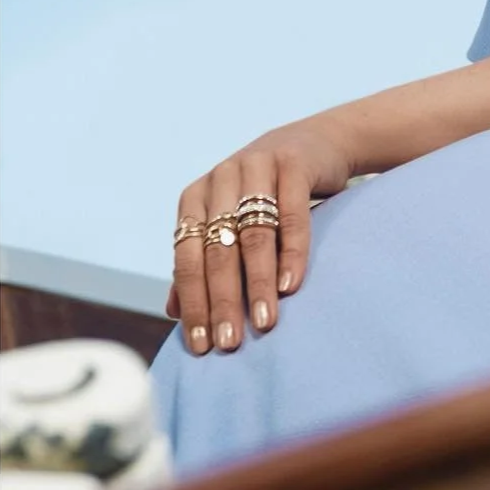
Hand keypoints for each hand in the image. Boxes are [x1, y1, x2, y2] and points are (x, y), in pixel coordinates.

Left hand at [165, 111, 353, 354]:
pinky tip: (290, 285)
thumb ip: (203, 260)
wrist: (316, 144)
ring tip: (264, 322)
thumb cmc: (266, 193)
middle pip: (218, 248)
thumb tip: (173, 311)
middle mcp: (222, 177)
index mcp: (196, 195)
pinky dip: (291, 252)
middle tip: (230, 343)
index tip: (202, 345)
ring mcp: (257, 165)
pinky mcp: (293, 163)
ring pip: (253, 234)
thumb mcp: (230, 221)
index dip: (194, 302)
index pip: (187, 256)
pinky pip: (291, 214)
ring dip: (258, 283)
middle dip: (223, 300)